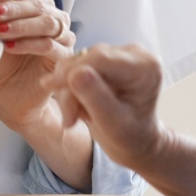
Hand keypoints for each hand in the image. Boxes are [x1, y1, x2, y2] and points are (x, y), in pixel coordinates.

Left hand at [0, 0, 73, 129]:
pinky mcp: (64, 59)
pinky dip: (28, 44)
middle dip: (15, 8)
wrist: (8, 96)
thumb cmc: (2, 64)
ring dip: (21, 25)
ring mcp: (62, 39)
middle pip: (40, 5)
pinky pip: (50, 47)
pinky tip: (10, 47)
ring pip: (48, 23)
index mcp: (37, 9)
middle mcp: (53, 20)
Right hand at [40, 44, 165, 170]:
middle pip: (88, 58)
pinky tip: (78, 106)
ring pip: (79, 61)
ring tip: (75, 116)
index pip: (101, 58)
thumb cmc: (130, 138)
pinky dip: (70, 85)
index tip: (50, 87)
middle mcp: (135, 53)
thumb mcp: (113, 126)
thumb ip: (97, 99)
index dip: (72, 70)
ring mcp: (121, 54)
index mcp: (145, 66)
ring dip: (69, 89)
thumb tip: (76, 73)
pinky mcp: (107, 58)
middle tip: (68, 119)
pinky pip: (78, 64)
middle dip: (70, 86)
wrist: (135, 141)